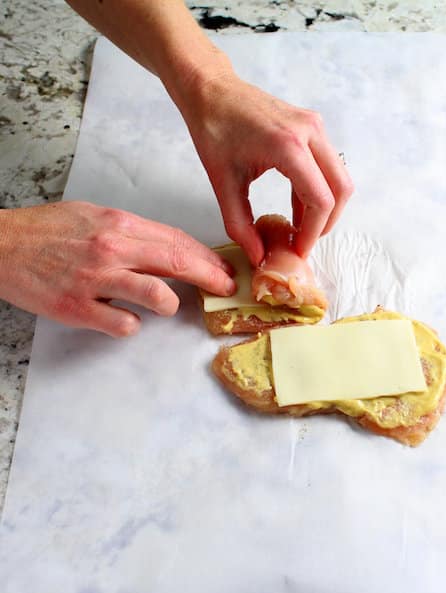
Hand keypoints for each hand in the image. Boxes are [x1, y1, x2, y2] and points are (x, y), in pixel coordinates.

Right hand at [0, 202, 234, 336]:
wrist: (0, 245)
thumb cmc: (49, 231)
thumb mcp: (96, 217)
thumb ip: (134, 233)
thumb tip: (171, 249)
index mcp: (119, 224)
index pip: (177, 241)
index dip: (206, 258)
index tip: (224, 268)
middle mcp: (112, 250)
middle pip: (177, 264)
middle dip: (210, 278)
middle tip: (227, 288)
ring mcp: (95, 280)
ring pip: (157, 296)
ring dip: (171, 304)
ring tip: (167, 305)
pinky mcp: (77, 308)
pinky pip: (123, 324)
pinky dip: (132, 325)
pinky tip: (126, 318)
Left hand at [182, 72, 353, 264]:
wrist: (212, 90)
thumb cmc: (214, 129)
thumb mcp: (222, 184)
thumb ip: (240, 225)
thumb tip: (258, 255)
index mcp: (288, 146)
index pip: (320, 200)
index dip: (313, 232)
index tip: (298, 250)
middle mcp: (309, 133)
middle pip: (340, 190)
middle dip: (326, 223)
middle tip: (305, 242)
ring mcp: (315, 127)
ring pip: (339, 179)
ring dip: (325, 208)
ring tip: (300, 228)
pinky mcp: (313, 127)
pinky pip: (328, 166)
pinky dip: (319, 191)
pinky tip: (298, 207)